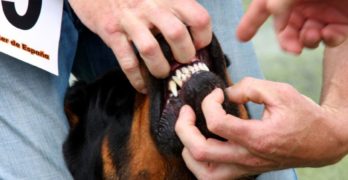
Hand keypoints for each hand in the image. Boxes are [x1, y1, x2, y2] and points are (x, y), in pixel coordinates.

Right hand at [69, 0, 211, 92]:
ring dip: (160, 68)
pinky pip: (127, 61)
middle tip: (181, 61)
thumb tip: (196, 37)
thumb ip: (177, 9)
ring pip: (151, 50)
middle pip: (177, 34)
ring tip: (162, 73)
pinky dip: (137, 79)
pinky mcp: (111, 32)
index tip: (198, 46)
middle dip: (184, 55)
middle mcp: (151, 7)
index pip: (198, 18)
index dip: (203, 37)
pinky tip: (142, 86)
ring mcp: (130, 20)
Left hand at [175, 78, 347, 178]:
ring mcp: (245, 168)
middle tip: (187, 110)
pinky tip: (200, 145)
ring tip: (189, 130)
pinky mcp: (245, 171)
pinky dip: (199, 162)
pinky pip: (213, 176)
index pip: (216, 123)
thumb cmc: (304, 116)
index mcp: (257, 137)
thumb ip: (249, 87)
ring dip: (188, 150)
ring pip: (204, 171)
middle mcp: (248, 157)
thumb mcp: (281, 92)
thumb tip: (226, 93)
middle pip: (200, 151)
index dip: (209, 103)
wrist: (322, 142)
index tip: (217, 93)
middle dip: (185, 127)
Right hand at [237, 0, 347, 53]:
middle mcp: (303, 2)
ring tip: (314, 35)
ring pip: (305, 36)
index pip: (263, 7)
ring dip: (307, 40)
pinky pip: (328, 37)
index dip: (250, 22)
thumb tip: (273, 11)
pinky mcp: (341, 22)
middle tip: (292, 49)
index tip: (240, 38)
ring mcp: (322, 12)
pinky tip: (332, 33)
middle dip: (286, 40)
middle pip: (284, 27)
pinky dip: (328, 39)